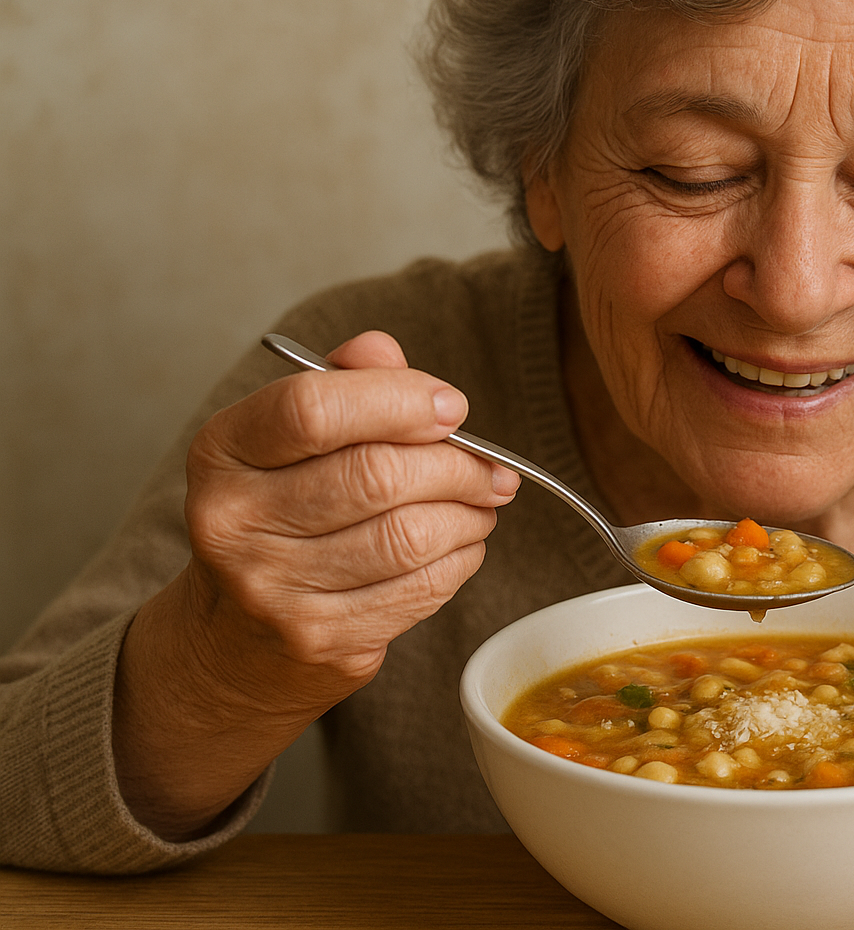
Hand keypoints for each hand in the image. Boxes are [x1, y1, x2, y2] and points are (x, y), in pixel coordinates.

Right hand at [113, 331, 516, 836]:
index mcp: (224, 452)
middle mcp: (234, 522)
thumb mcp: (289, 439)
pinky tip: (459, 544)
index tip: (452, 406)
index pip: (312, 409)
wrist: (236, 637)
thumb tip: (384, 351)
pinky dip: (459, 561)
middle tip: (493, 466)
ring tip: (481, 503)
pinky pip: (419, 591)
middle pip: (376, 476)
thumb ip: (342, 384)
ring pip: (408, 537)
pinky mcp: (319, 639)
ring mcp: (273, 590)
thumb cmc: (280, 514)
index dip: (399, 401)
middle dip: (457, 465)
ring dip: (468, 515)